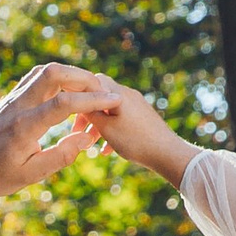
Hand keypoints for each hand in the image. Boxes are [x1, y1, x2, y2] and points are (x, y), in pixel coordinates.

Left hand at [0, 61, 121, 210]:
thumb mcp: (28, 176)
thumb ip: (60, 157)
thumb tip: (85, 139)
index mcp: (24, 127)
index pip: (63, 103)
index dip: (93, 100)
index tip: (114, 102)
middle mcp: (18, 106)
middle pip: (53, 73)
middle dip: (84, 77)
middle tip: (103, 91)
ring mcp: (12, 99)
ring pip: (45, 71)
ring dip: (71, 74)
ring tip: (90, 90)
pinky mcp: (11, 99)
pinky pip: (37, 78)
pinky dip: (58, 79)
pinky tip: (69, 92)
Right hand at [64, 72, 194, 184]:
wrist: (168, 154)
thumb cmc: (136, 142)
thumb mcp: (106, 129)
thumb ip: (90, 113)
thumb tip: (78, 103)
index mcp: (118, 94)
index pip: (91, 81)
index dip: (76, 93)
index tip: (66, 108)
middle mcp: (128, 95)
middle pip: (100, 97)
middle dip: (87, 112)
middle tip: (77, 129)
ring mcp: (137, 106)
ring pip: (110, 110)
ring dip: (98, 125)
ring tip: (89, 143)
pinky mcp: (142, 117)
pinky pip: (121, 119)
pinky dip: (111, 130)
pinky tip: (105, 150)